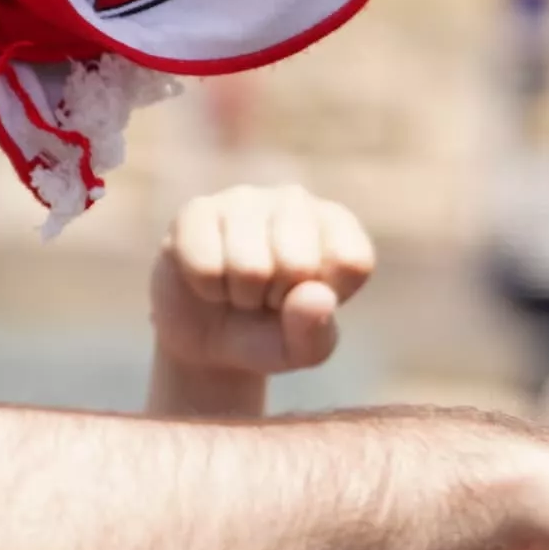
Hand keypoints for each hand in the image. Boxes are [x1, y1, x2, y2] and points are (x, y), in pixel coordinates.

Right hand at [150, 184, 377, 406]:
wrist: (207, 336)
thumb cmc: (268, 333)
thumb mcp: (301, 350)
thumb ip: (316, 332)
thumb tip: (316, 295)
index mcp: (336, 225)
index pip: (351, 261)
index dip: (325, 298)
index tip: (305, 301)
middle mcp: (295, 201)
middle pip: (299, 264)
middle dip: (276, 299)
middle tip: (266, 297)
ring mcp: (244, 199)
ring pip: (250, 266)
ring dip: (240, 295)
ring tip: (240, 288)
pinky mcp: (197, 211)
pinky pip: (206, 264)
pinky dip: (208, 288)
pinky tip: (211, 279)